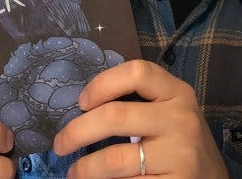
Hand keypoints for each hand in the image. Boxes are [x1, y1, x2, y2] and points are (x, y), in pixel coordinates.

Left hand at [53, 60, 227, 177]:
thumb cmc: (180, 142)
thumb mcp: (169, 112)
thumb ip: (139, 103)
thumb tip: (83, 107)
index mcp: (177, 93)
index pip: (137, 72)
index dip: (102, 83)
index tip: (81, 102)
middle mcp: (182, 119)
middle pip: (115, 116)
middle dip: (77, 131)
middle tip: (60, 144)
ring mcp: (180, 155)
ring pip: (114, 160)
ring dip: (84, 169)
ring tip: (74, 173)